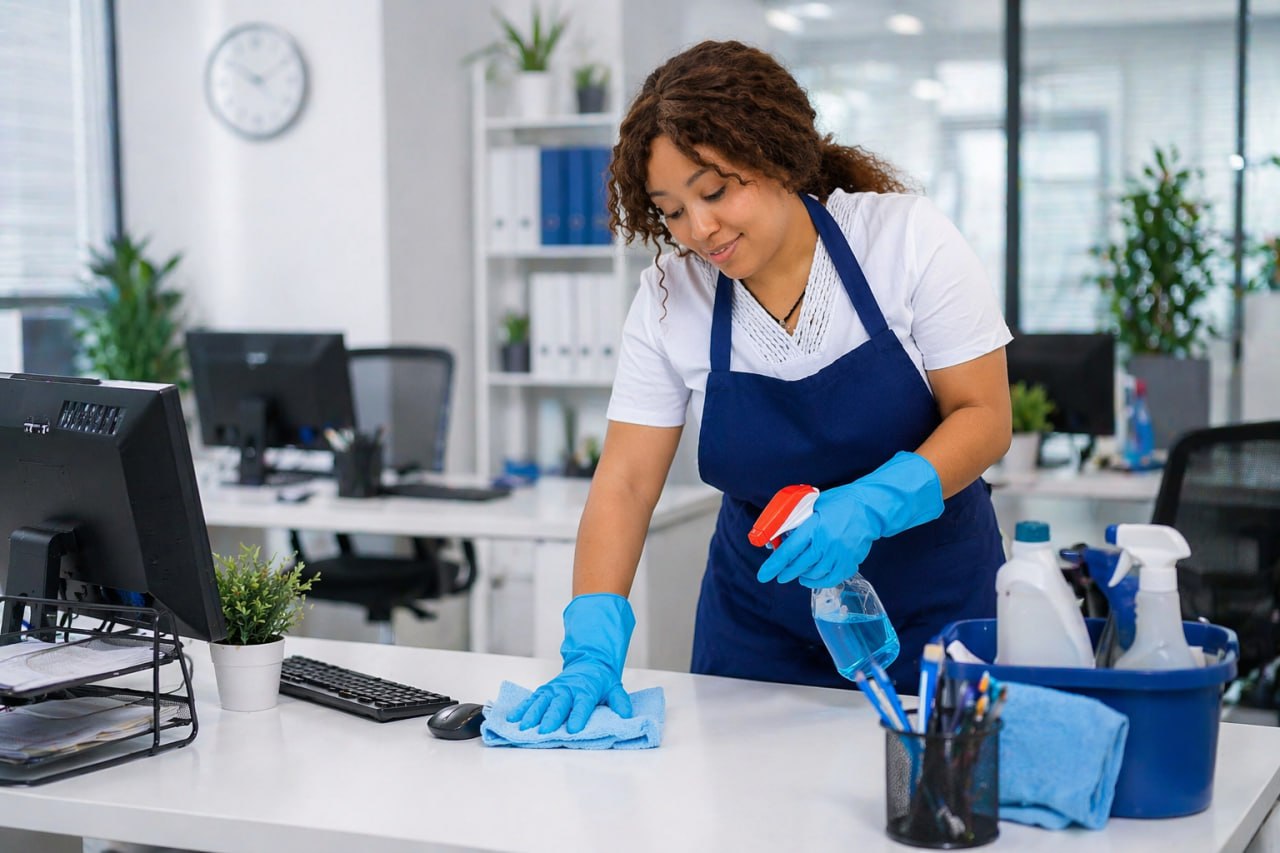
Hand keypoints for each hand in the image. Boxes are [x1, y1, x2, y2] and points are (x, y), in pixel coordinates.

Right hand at [508, 593, 634, 733]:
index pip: (583, 704)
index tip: (574, 729)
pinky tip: (513, 718)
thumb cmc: (601, 681)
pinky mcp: (545, 690)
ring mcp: (554, 689)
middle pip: (559, 704)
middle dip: (551, 717)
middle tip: (544, 731)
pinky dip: (522, 707)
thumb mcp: (615, 688)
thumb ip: (620, 702)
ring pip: (542, 701)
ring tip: (524, 726)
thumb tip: (626, 716)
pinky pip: (532, 699)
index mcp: (586, 690)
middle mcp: (568, 689)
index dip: (579, 716)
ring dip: (532, 713)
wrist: (589, 662)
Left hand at [757, 451, 944, 587]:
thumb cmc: (840, 503)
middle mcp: (827, 543)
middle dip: (786, 573)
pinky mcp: (851, 562)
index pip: (789, 551)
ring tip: (797, 574)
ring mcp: (840, 555)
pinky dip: (820, 581)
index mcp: (815, 527)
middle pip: (800, 566)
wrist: (870, 508)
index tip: (764, 575)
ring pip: (815, 574)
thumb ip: (797, 521)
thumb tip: (779, 537)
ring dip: (802, 576)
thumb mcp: (814, 505)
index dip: (774, 565)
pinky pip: (832, 579)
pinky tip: (813, 578)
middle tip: (779, 576)